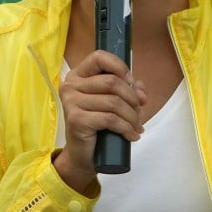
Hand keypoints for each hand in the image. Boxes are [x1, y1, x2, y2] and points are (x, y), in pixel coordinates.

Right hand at [53, 50, 147, 192]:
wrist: (83, 154)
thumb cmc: (99, 124)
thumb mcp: (115, 101)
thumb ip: (129, 89)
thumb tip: (141, 92)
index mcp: (78, 75)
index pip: (99, 57)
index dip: (119, 66)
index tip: (130, 81)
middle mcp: (71, 86)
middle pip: (112, 82)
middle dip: (132, 98)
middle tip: (138, 112)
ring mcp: (71, 102)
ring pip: (114, 102)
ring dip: (132, 116)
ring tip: (136, 126)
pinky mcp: (76, 120)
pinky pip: (110, 119)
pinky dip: (126, 128)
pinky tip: (132, 135)